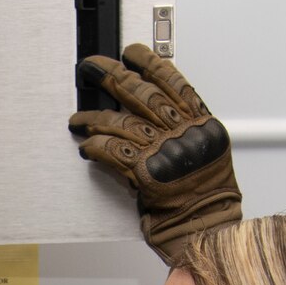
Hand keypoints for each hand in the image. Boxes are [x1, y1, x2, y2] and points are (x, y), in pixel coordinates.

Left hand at [69, 43, 242, 263]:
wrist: (204, 232)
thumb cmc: (206, 202)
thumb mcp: (206, 156)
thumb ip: (184, 132)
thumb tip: (152, 117)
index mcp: (202, 126)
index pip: (174, 82)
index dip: (149, 63)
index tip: (132, 52)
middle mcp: (184, 134)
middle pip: (142, 93)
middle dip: (111, 76)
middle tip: (92, 67)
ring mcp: (165, 151)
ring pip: (122, 121)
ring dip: (95, 118)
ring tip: (79, 119)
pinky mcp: (144, 172)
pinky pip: (113, 150)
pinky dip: (97, 146)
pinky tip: (87, 145)